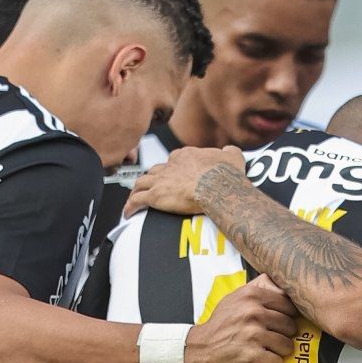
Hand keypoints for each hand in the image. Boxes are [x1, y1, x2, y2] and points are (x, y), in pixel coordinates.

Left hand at [126, 146, 243, 216]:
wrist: (219, 188)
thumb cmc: (226, 175)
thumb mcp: (233, 156)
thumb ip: (230, 151)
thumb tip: (230, 150)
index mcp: (186, 156)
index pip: (174, 160)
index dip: (172, 168)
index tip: (173, 175)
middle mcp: (171, 166)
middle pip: (155, 170)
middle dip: (153, 178)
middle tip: (154, 187)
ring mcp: (161, 180)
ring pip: (142, 182)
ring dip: (138, 190)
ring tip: (135, 197)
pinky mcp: (155, 196)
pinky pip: (137, 200)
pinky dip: (130, 206)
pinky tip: (128, 212)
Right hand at [183, 277, 297, 362]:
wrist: (199, 350)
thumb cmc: (219, 326)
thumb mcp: (234, 298)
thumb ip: (258, 289)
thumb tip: (281, 285)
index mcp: (251, 296)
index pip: (289, 305)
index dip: (286, 316)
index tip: (278, 323)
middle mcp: (254, 313)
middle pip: (290, 326)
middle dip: (283, 335)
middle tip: (269, 338)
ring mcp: (254, 335)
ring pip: (287, 345)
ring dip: (278, 351)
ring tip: (264, 349)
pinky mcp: (253, 356)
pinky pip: (278, 361)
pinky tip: (259, 360)